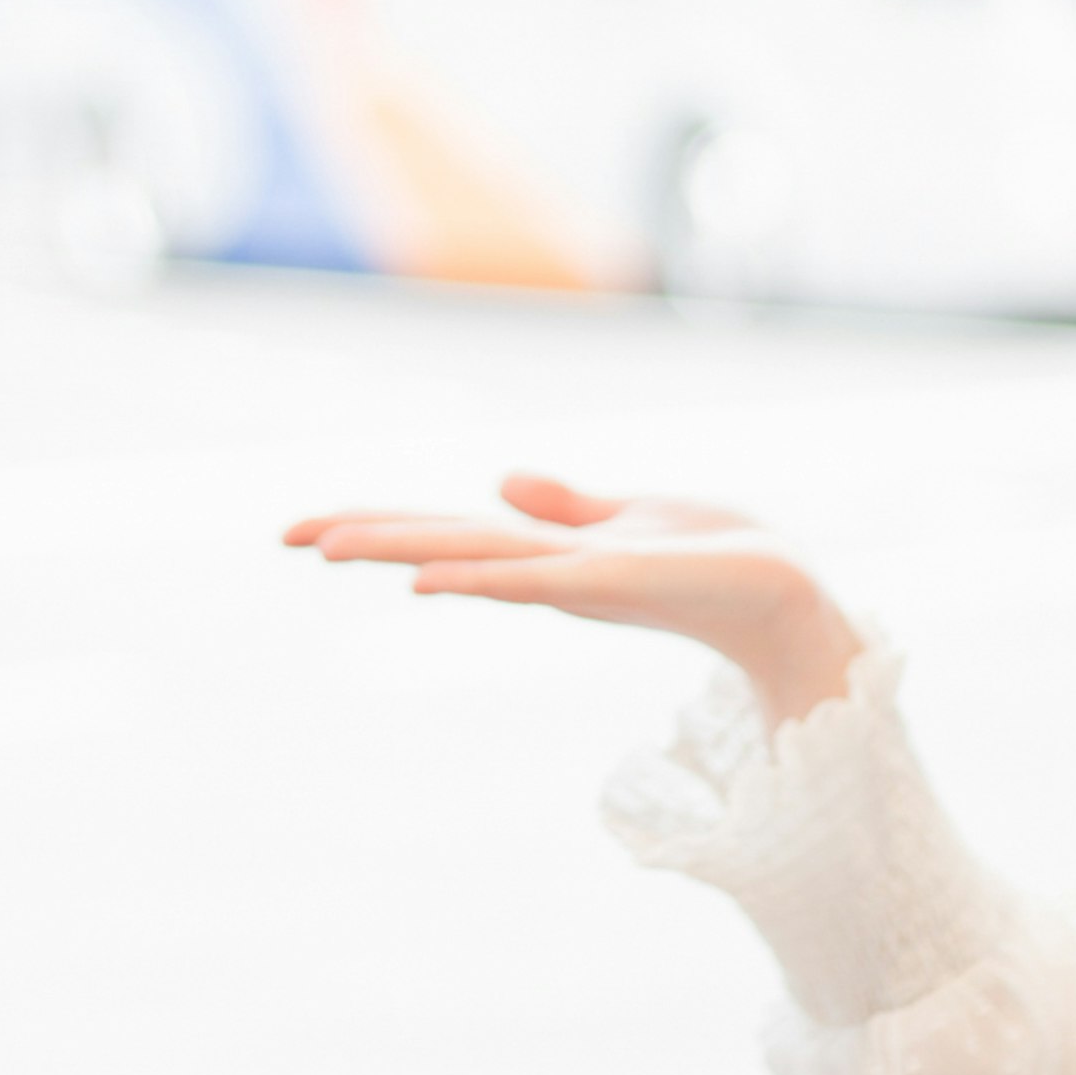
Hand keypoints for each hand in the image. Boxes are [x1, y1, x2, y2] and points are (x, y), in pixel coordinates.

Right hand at [282, 473, 865, 725]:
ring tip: (326, 545)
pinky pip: (527, 579)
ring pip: (465, 559)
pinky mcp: (610, 582)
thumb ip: (565, 505)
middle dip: (363, 535)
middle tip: (283, 532)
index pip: (446, 533)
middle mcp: (547, 570)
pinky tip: (421, 580)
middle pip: (437, 545)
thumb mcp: (629, 517)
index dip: (379, 524)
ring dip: (396, 551)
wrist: (792, 591)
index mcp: (546, 551)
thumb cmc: (719, 557)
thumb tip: (496, 483)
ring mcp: (572, 580)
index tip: (310, 525)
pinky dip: (471, 578)